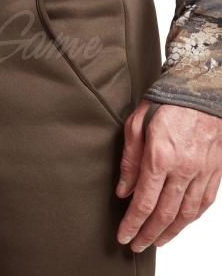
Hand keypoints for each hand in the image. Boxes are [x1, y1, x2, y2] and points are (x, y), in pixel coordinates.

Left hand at [116, 98, 221, 251]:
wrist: (199, 90)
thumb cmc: (165, 103)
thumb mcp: (135, 124)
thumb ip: (129, 160)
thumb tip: (123, 190)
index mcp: (160, 156)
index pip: (144, 201)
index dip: (132, 223)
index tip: (123, 235)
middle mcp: (183, 169)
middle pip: (164, 213)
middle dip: (148, 234)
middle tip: (136, 245)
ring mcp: (202, 171)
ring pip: (187, 213)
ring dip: (170, 232)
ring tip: (156, 241)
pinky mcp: (215, 170)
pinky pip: (205, 202)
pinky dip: (192, 218)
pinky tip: (181, 224)